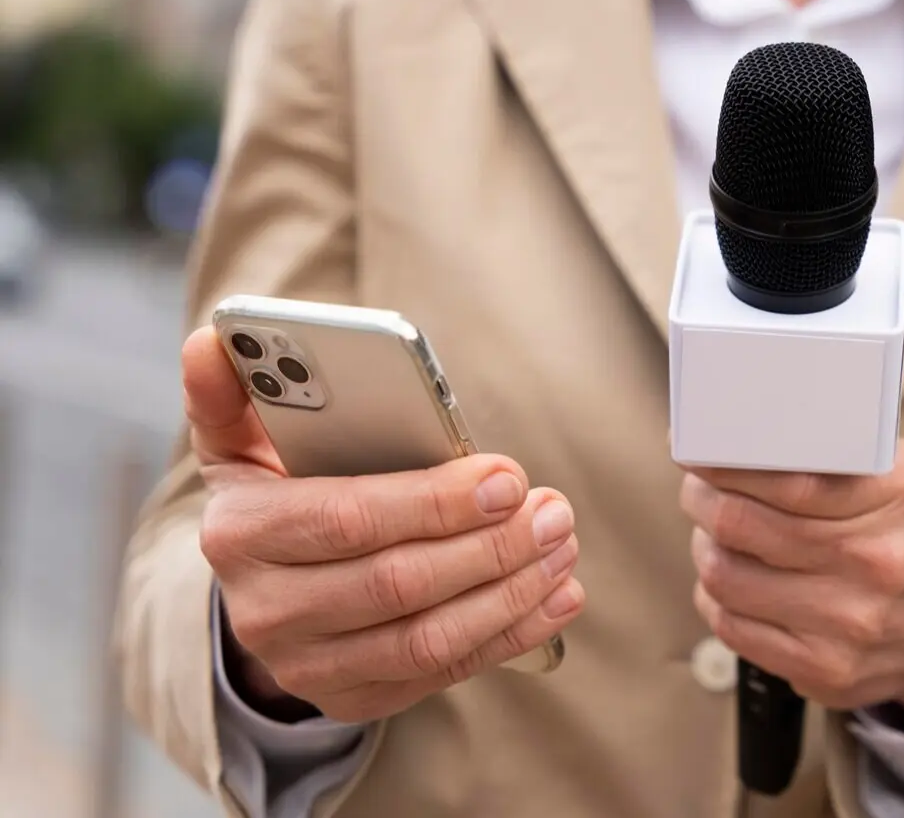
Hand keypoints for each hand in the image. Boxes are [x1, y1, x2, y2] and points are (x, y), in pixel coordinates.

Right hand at [183, 326, 584, 723]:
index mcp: (241, 533)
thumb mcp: (242, 442)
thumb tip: (211, 339)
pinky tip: (557, 593)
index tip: (507, 474)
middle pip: (398, 584)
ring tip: (559, 544)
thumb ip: (232, 392)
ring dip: (511, 591)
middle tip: (551, 509)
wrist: (263, 588)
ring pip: (429, 637)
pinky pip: (445, 672)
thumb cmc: (276, 491)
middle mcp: (266, 610)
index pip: (348, 519)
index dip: (434, 502)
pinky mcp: (353, 697)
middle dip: (489, 546)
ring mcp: (309, 665)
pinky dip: (513, 632)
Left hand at [679, 441, 903, 721]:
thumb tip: (745, 435)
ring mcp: (851, 621)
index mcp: (901, 497)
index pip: (786, 475)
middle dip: (702, 500)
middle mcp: (879, 560)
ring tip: (714, 536)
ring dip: (705, 548)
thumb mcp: (902, 480)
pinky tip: (729, 582)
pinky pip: (731, 626)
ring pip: (725, 574)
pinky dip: (715, 598)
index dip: (724, 462)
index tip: (695, 452)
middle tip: (698, 491)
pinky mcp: (825, 668)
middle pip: (741, 522)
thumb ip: (839, 452)